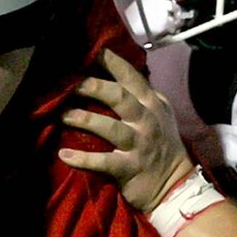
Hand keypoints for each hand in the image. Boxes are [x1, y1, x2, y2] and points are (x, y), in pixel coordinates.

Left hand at [60, 49, 195, 211]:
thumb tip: (113, 77)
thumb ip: (139, 97)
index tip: (96, 52)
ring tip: (63, 115)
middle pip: (120, 98)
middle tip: (72, 84)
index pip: (133, 78)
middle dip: (95, 88)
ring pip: (111, 127)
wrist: (174, 185)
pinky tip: (64, 155)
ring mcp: (140, 144)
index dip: (114, 64)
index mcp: (152, 104)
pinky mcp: (130, 168)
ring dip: (85, 119)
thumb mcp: (157, 115)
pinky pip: (104, 162)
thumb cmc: (160, 147)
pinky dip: (83, 159)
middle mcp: (147, 120)